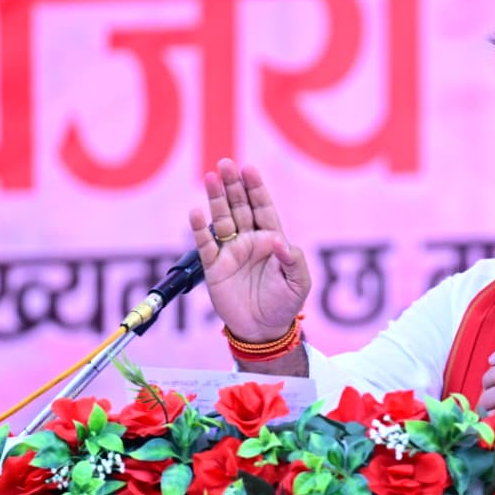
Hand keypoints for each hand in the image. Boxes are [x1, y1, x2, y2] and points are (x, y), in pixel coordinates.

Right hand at [189, 158, 310, 341]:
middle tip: (225, 164)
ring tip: (210, 178)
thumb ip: (293, 260)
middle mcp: (249, 241)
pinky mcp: (214, 268)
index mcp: (271, 240)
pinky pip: (206, 245)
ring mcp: (231, 252)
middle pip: (240, 207)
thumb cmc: (284, 304)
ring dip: (216, 199)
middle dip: (233, 185)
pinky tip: (195, 212)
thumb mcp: (299, 282)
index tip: (249, 169)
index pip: (262, 208)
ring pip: (222, 220)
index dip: (256, 189)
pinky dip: (200, 229)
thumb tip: (278, 241)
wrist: (263, 330)